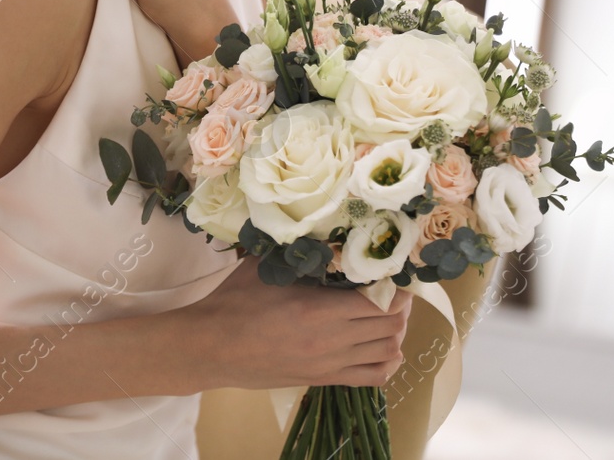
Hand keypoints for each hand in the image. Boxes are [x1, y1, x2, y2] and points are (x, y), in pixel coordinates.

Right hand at [180, 257, 414, 390]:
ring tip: (388, 316)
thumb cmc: (234, 302)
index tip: (393, 273)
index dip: (396, 288)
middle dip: (400, 307)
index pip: (380, 302)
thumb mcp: (266, 268)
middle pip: (391, 326)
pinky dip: (387, 363)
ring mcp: (330, 364)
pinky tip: (383, 348)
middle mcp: (332, 340)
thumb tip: (322, 233)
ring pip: (387, 352)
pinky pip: (372, 377)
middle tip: (394, 291)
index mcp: (319, 310)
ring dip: (396, 333)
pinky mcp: (323, 380)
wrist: (212, 346)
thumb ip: (298, 254)